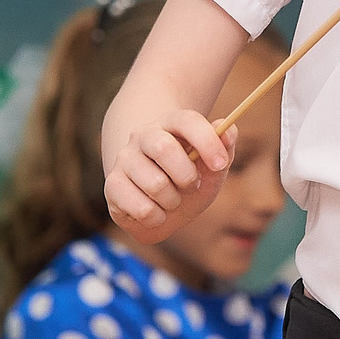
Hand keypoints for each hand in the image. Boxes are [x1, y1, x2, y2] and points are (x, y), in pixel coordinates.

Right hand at [105, 113, 227, 234]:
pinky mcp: (112, 186)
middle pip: (163, 147)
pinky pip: (142, 209)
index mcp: (170, 124)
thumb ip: (224, 149)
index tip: (220, 164)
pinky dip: (157, 217)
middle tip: (191, 185)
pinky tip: (155, 211)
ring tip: (171, 200)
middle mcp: (142, 136)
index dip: (206, 141)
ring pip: (155, 184)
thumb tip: (227, 131)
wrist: (159, 206)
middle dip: (186, 175)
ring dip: (173, 201)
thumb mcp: (212, 169)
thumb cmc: (188, 181)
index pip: (186, 121)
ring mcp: (124, 160)